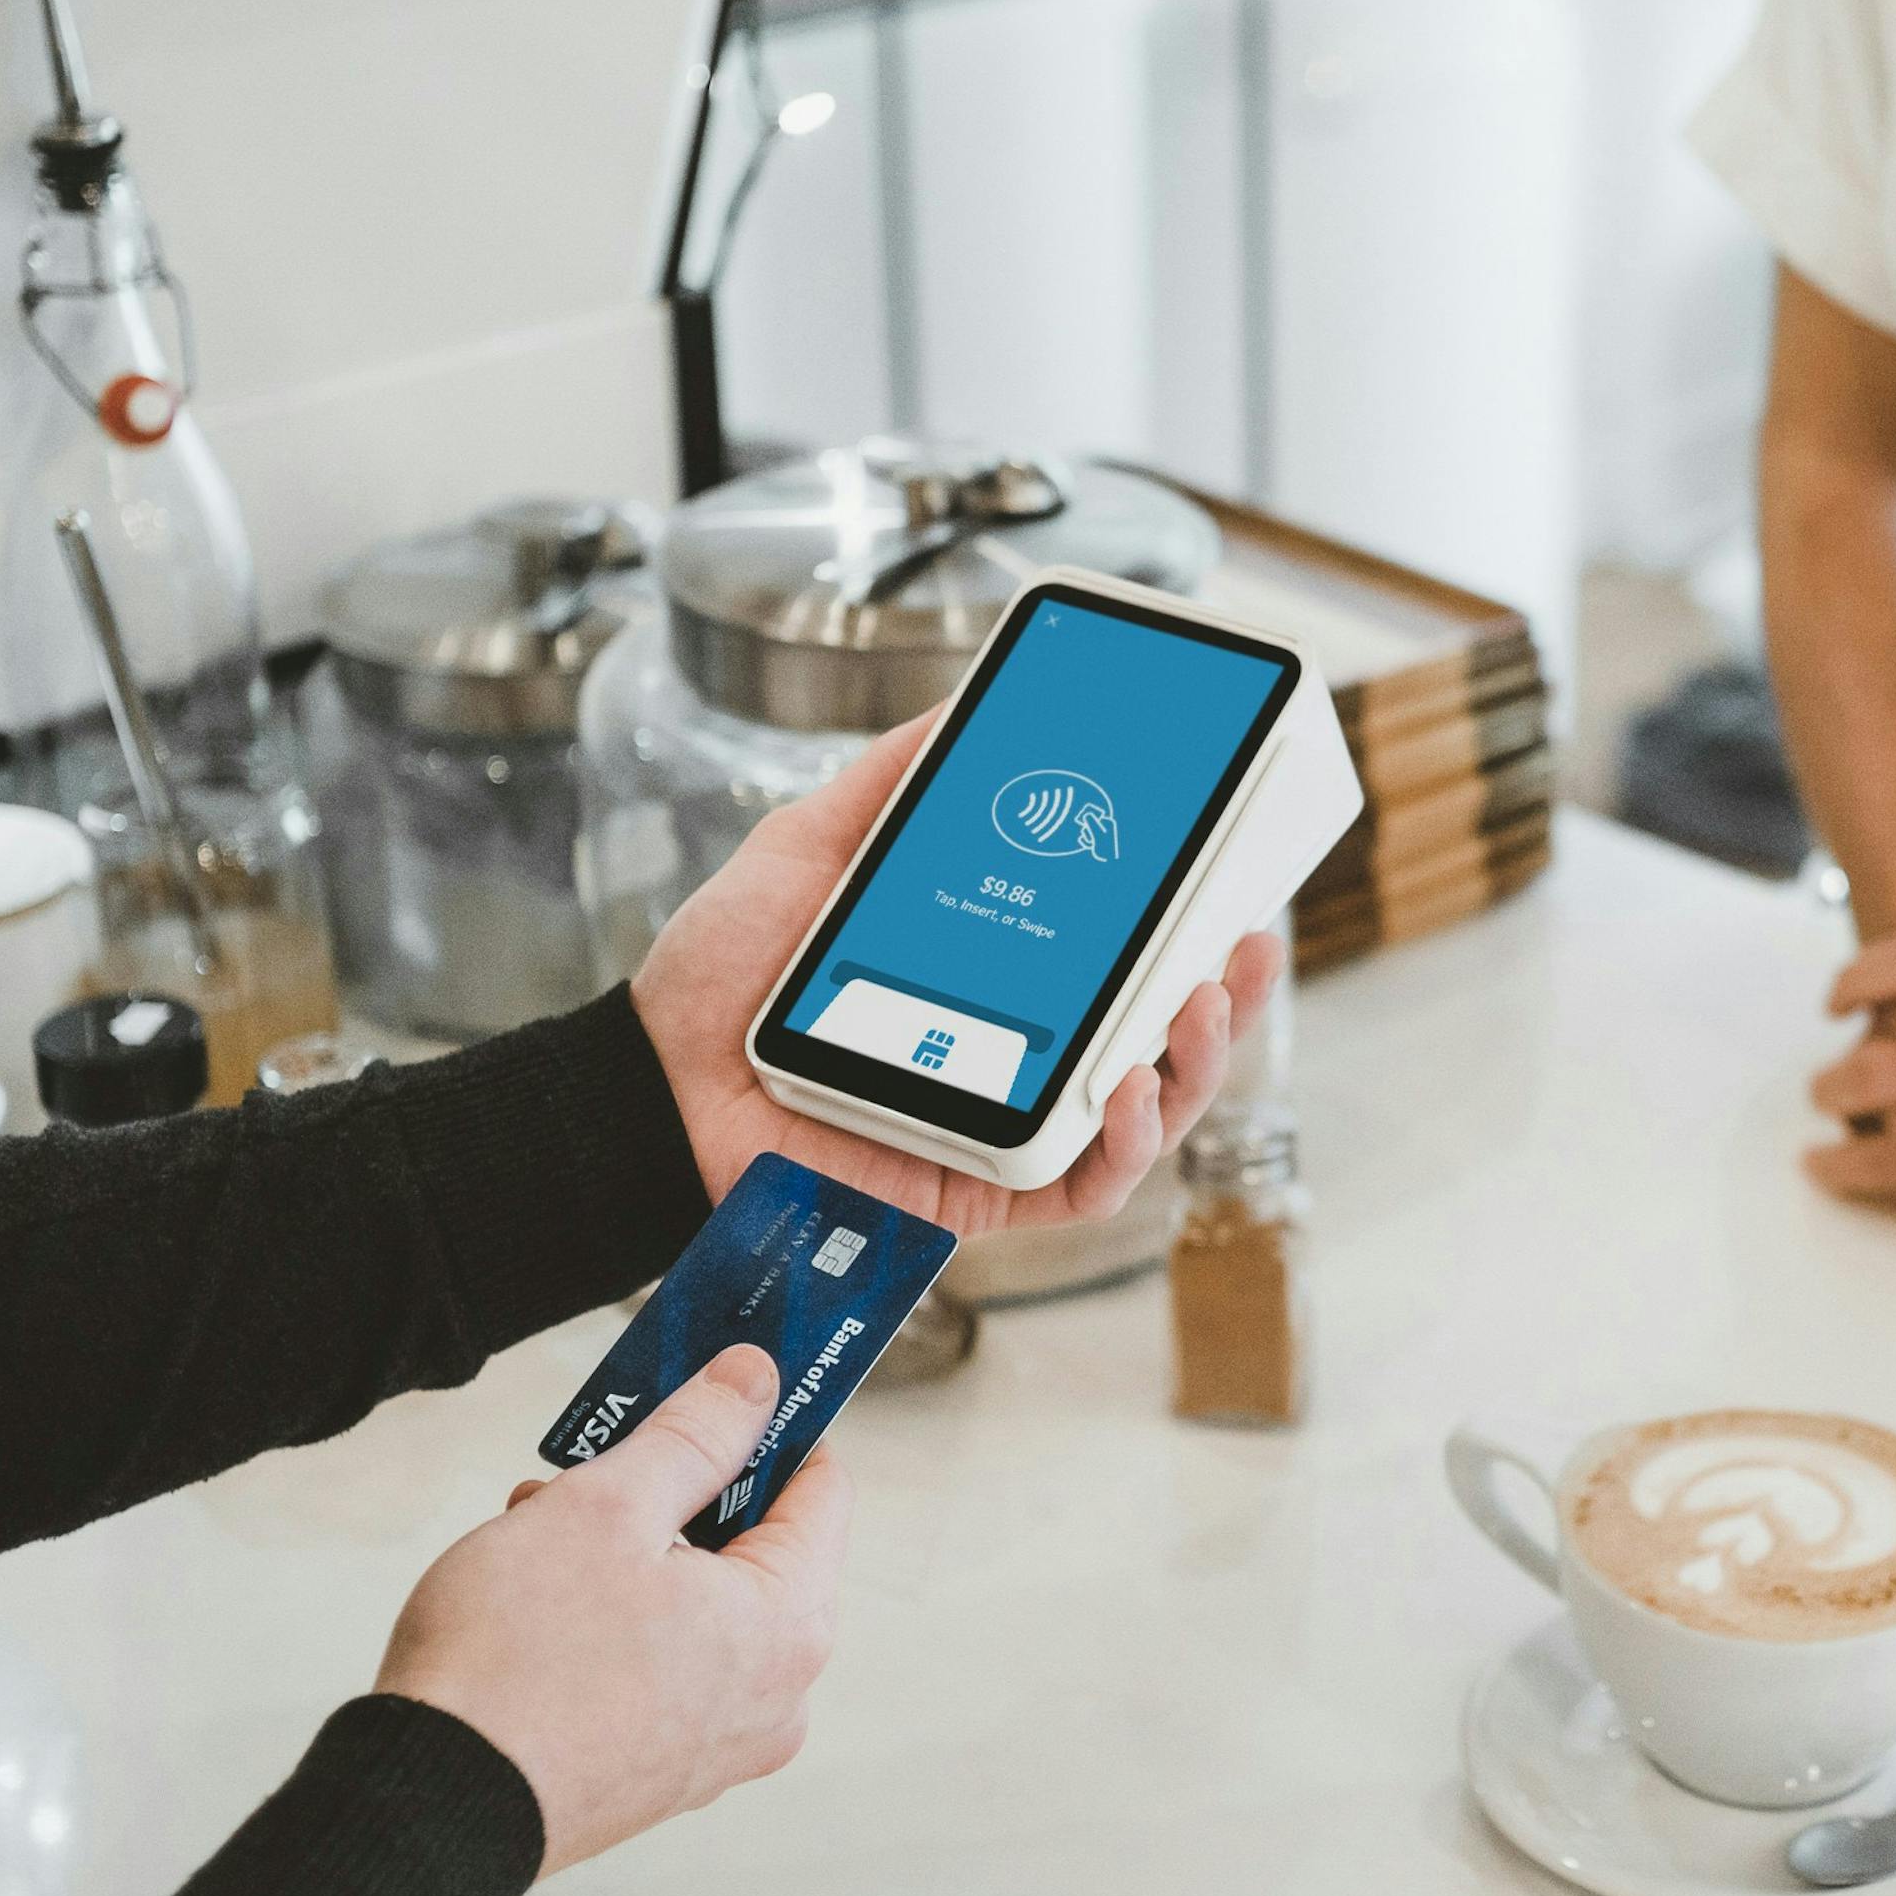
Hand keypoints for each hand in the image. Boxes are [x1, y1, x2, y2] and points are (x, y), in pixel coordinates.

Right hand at [377, 1346, 849, 1876]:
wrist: (431, 1807)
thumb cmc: (518, 1658)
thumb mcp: (609, 1507)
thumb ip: (695, 1434)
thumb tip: (758, 1380)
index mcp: (791, 1625)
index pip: (821, 1490)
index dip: (769, 1428)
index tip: (714, 1391)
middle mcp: (778, 1698)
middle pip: (756, 1552)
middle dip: (677, 1496)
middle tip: (597, 1469)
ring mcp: (721, 1749)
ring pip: (702, 1610)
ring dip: (636, 1556)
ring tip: (544, 1527)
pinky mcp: (662, 1779)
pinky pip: (667, 1670)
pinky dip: (621, 1622)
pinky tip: (542, 1598)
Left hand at [630, 714, 1285, 1234]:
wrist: (651, 1083)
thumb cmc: (727, 980)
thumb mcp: (811, 849)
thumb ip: (892, 782)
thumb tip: (967, 701)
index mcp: (1000, 981)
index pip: (1120, 955)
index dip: (1189, 924)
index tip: (1231, 873)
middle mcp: (1021, 1056)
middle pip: (1160, 1035)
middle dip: (1225, 994)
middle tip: (1244, 939)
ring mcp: (1008, 1127)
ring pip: (1146, 1111)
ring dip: (1193, 1060)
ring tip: (1198, 1002)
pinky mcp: (984, 1194)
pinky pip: (1086, 1186)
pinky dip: (1124, 1143)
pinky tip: (1125, 1088)